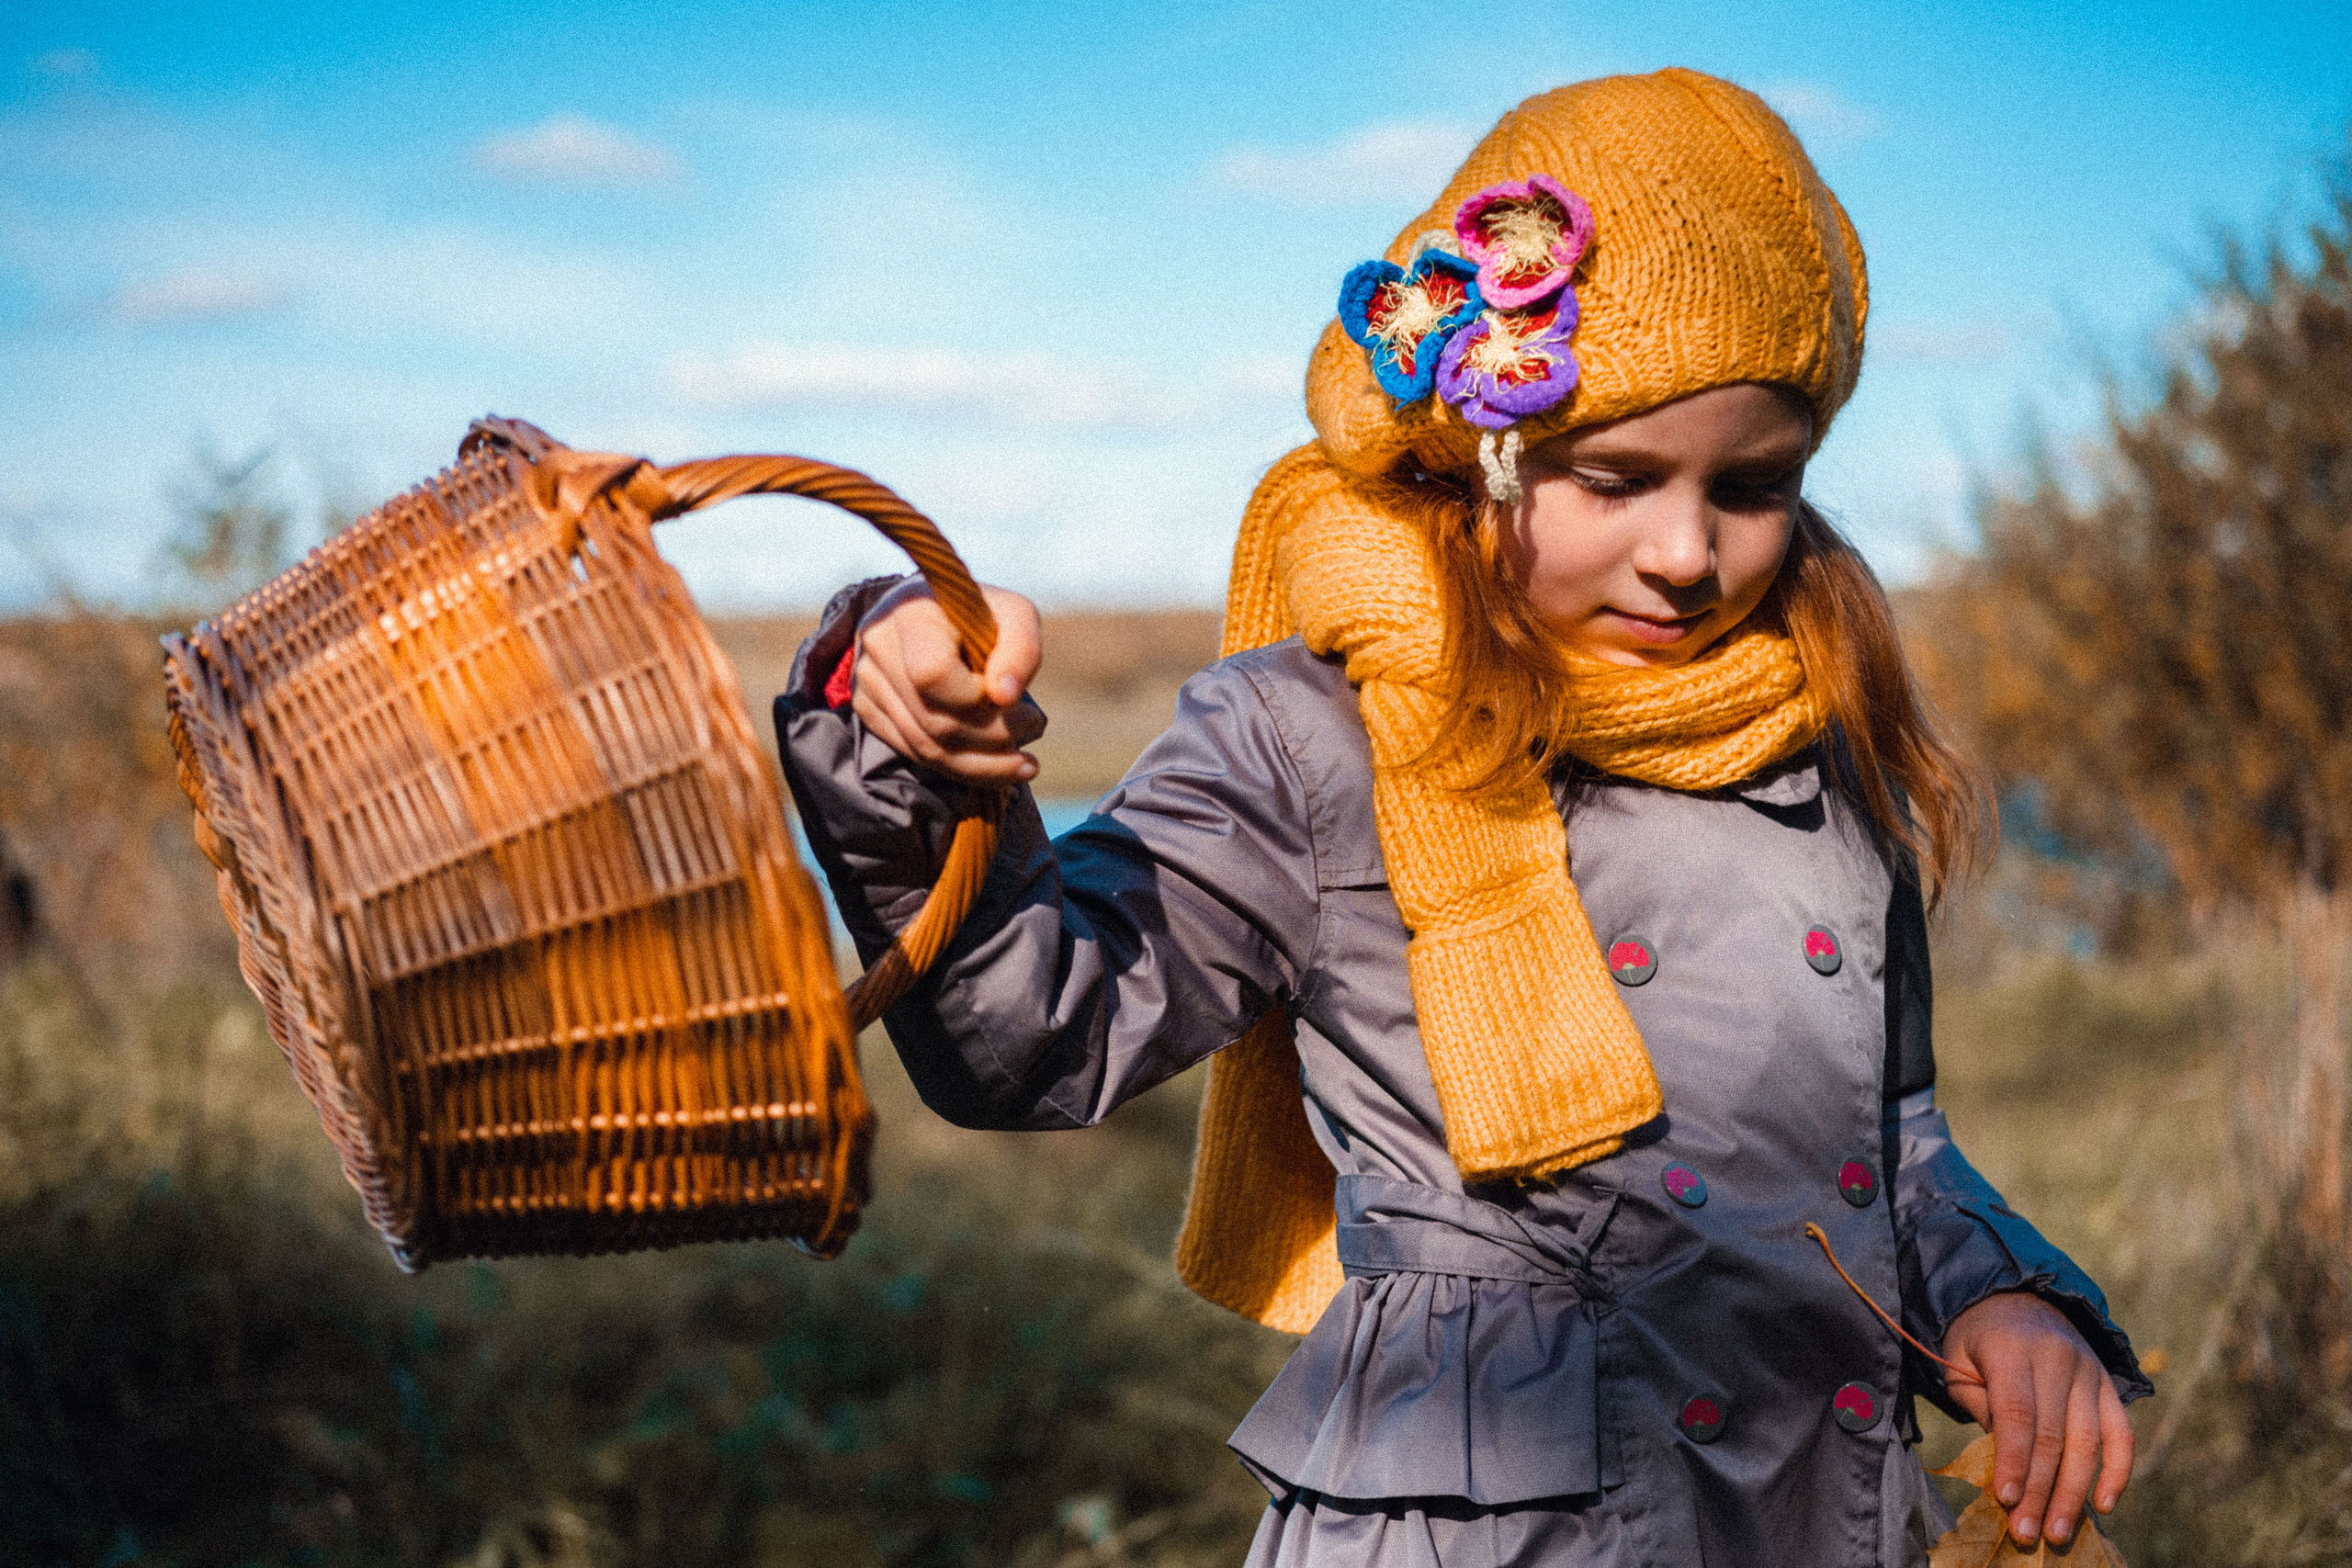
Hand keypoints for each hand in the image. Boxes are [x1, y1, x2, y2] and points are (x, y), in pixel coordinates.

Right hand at [851, 579, 1044, 783]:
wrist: (937, 616)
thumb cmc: (982, 615)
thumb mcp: (1015, 615)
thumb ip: (1021, 648)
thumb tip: (1005, 697)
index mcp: (910, 612)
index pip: (933, 675)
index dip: (976, 698)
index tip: (1012, 697)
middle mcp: (879, 646)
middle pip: (935, 721)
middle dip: (994, 736)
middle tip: (1033, 726)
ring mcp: (867, 681)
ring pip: (926, 748)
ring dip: (984, 764)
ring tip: (1024, 762)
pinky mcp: (868, 709)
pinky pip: (916, 754)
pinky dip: (962, 768)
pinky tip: (999, 766)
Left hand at [1941, 1291, 2132, 1546]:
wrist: (2015, 1296)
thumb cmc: (1977, 1340)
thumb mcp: (1959, 1362)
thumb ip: (1981, 1406)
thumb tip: (2005, 1464)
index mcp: (2012, 1348)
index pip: (2018, 1414)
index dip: (2013, 1460)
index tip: (2006, 1499)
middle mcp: (2058, 1357)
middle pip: (2053, 1435)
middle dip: (2040, 1489)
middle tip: (2028, 1533)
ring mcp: (2089, 1371)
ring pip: (2089, 1440)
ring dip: (2075, 1492)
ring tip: (2058, 1531)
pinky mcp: (2107, 1384)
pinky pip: (2121, 1432)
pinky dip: (2118, 1470)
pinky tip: (2104, 1504)